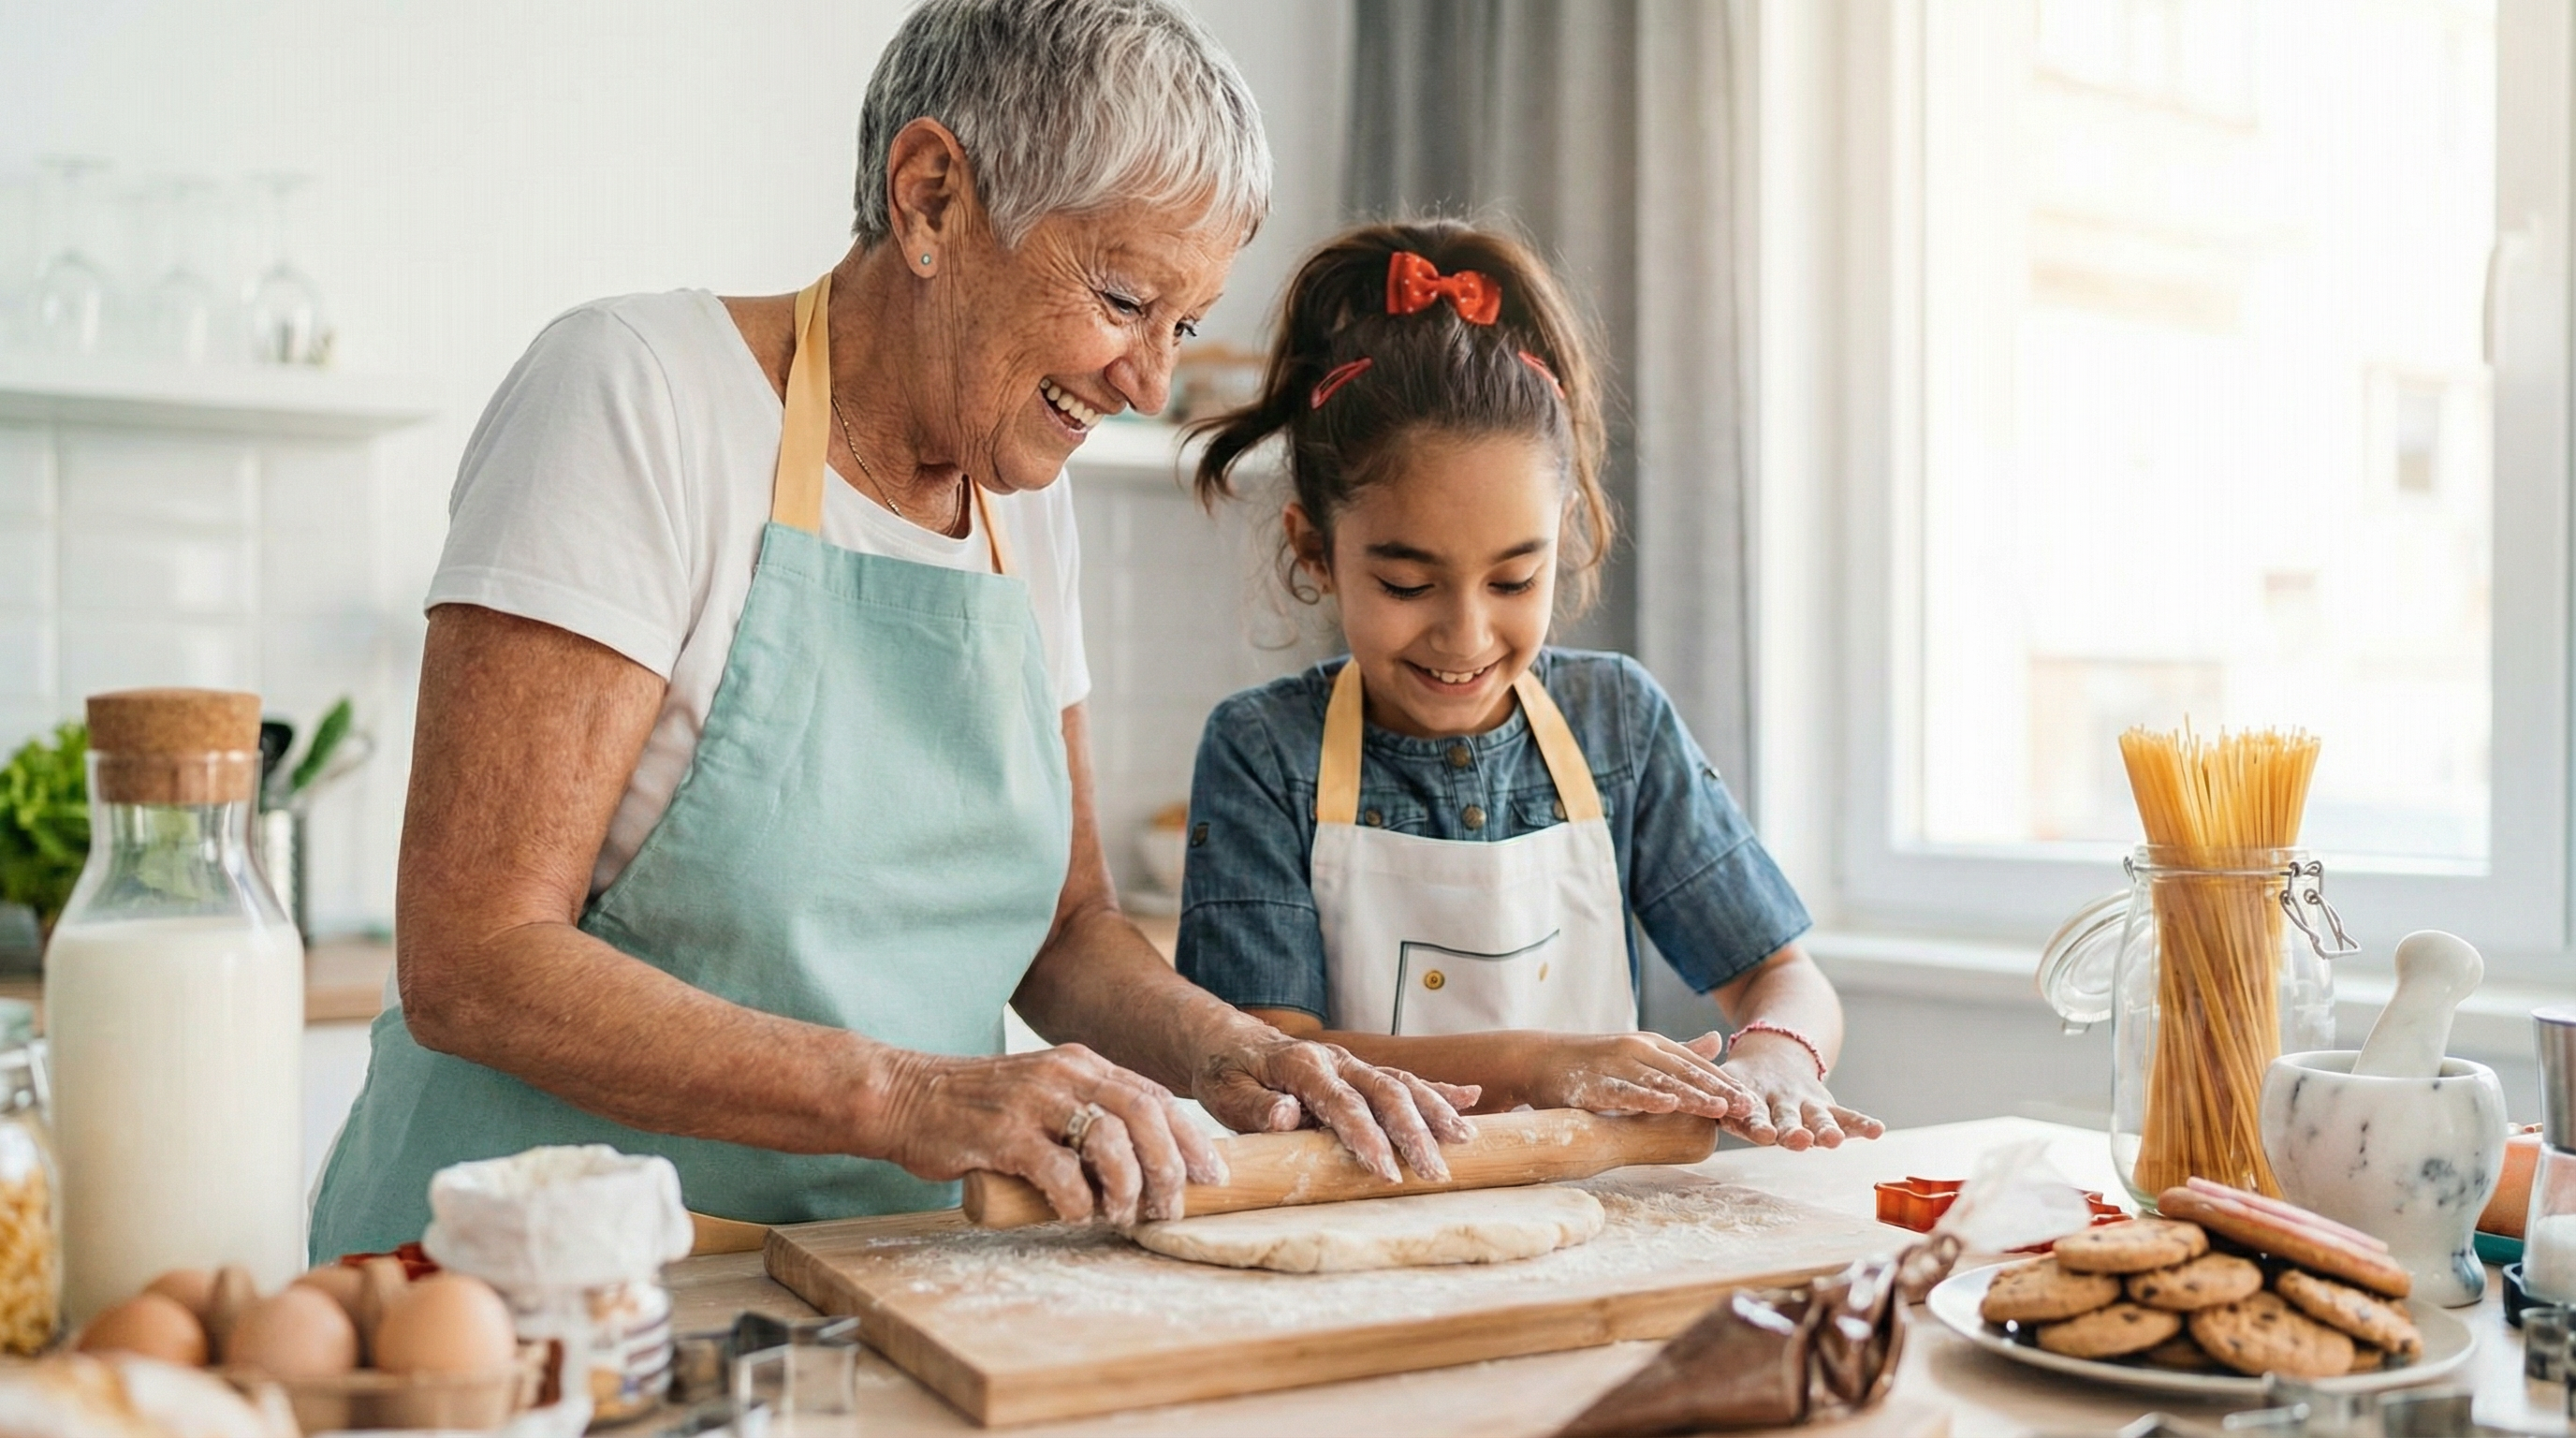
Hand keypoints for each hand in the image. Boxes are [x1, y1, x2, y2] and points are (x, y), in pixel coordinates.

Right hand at [865, 1043, 1224, 1226]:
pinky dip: (1079, 1200)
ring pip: (1109, 1139)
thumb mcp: (1041, 1096)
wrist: (903, 1096)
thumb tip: (1142, 1166)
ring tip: (1125, 1215)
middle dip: (1170, 1165)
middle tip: (1172, 1206)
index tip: (1212, 1176)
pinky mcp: (1002, 1134)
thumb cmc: (976, 1109)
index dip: (1190, 1138)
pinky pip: (1058, 1171)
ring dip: (1128, 1185)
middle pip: (1143, 1114)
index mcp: (1080, 1064)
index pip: (1153, 1097)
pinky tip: (1078, 1216)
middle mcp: (1064, 1074)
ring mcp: (1033, 1102)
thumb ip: (1084, 1116)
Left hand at [1193, 1028, 1479, 1182]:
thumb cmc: (1225, 1073)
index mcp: (1301, 1064)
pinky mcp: (1361, 1070)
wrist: (1228, 1041)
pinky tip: (1470, 1099)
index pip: (1341, 1102)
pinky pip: (1405, 1077)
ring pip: (1402, 1083)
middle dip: (1414, 1132)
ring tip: (1465, 1139)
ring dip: (1435, 1110)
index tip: (1386, 1170)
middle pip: (1385, 1092)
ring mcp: (1352, 1063)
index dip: (1366, 1136)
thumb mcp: (1224, 1092)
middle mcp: (1335, 1060)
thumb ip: (1255, 1107)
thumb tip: (1287, 1116)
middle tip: (1436, 1170)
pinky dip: (1438, 1088)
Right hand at [1513, 1031, 1761, 1121]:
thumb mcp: (1640, 1052)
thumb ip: (1678, 1050)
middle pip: (1685, 1072)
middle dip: (1718, 1090)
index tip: (1753, 1100)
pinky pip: (1624, 1091)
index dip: (1725, 1082)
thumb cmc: (1593, 1061)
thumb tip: (1717, 1040)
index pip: (1696, 1064)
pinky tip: (1667, 1105)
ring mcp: (1616, 1064)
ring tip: (1719, 1107)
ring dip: (1692, 1095)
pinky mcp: (1594, 1083)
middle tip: (1748, 1108)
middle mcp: (1638, 1049)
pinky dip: (1646, 1097)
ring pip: (1660, 1081)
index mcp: (1653, 1043)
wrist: (1539, 1059)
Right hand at [1690, 1031, 1884, 1150]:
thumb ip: (1710, 1062)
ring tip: (1836, 1141)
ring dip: (1826, 1133)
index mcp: (1747, 1109)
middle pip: (1786, 1126)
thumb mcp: (1719, 1073)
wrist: (1766, 1065)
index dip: (1756, 1126)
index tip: (1763, 1133)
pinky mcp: (1824, 1108)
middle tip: (1801, 1142)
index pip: (1750, 1119)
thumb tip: (1705, 1041)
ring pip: (1816, 1123)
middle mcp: (1778, 1115)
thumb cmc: (1737, 1078)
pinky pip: (1844, 1117)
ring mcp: (1804, 1113)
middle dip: (1793, 1135)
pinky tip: (1877, 1130)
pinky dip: (1860, 1125)